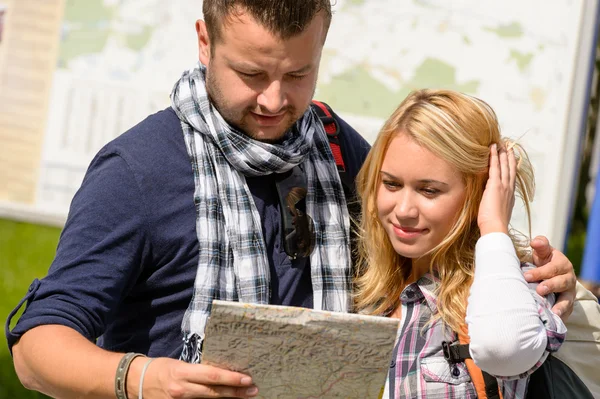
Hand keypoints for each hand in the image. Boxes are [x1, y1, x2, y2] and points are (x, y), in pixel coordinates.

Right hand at [132, 357, 257, 397]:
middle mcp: (182, 389)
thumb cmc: (161, 368)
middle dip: (236, 392)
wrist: (137, 381)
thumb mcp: (179, 364)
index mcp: (182, 373)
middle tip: (253, 390)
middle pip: (214, 392)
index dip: (231, 378)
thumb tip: (221, 372)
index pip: (212, 376)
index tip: (247, 379)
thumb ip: (198, 370)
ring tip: (245, 397)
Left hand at [478, 144, 515, 235]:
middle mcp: (509, 189)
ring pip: (504, 166)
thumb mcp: (498, 213)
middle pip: (510, 170)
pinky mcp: (495, 185)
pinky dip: (494, 156)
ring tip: (502, 145)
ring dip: (503, 154)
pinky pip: (494, 166)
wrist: (496, 227)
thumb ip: (497, 206)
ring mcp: (503, 186)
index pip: (511, 179)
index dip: (512, 169)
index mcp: (510, 197)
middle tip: (509, 148)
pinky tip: (492, 148)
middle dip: (510, 158)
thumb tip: (493, 205)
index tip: (512, 162)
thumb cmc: (494, 224)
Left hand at [524, 236, 575, 319]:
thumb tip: (535, 242)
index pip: (553, 268)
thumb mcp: (543, 252)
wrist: (552, 274)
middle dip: (550, 286)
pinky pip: (566, 313)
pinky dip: (561, 317)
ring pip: (567, 300)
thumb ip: (540, 245)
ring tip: (554, 312)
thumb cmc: (544, 261)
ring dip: (560, 306)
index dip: (540, 272)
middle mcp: (568, 279)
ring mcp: (569, 293)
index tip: (526, 276)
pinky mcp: (567, 306)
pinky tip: (554, 322)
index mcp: (562, 264)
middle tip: (539, 290)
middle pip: (561, 283)